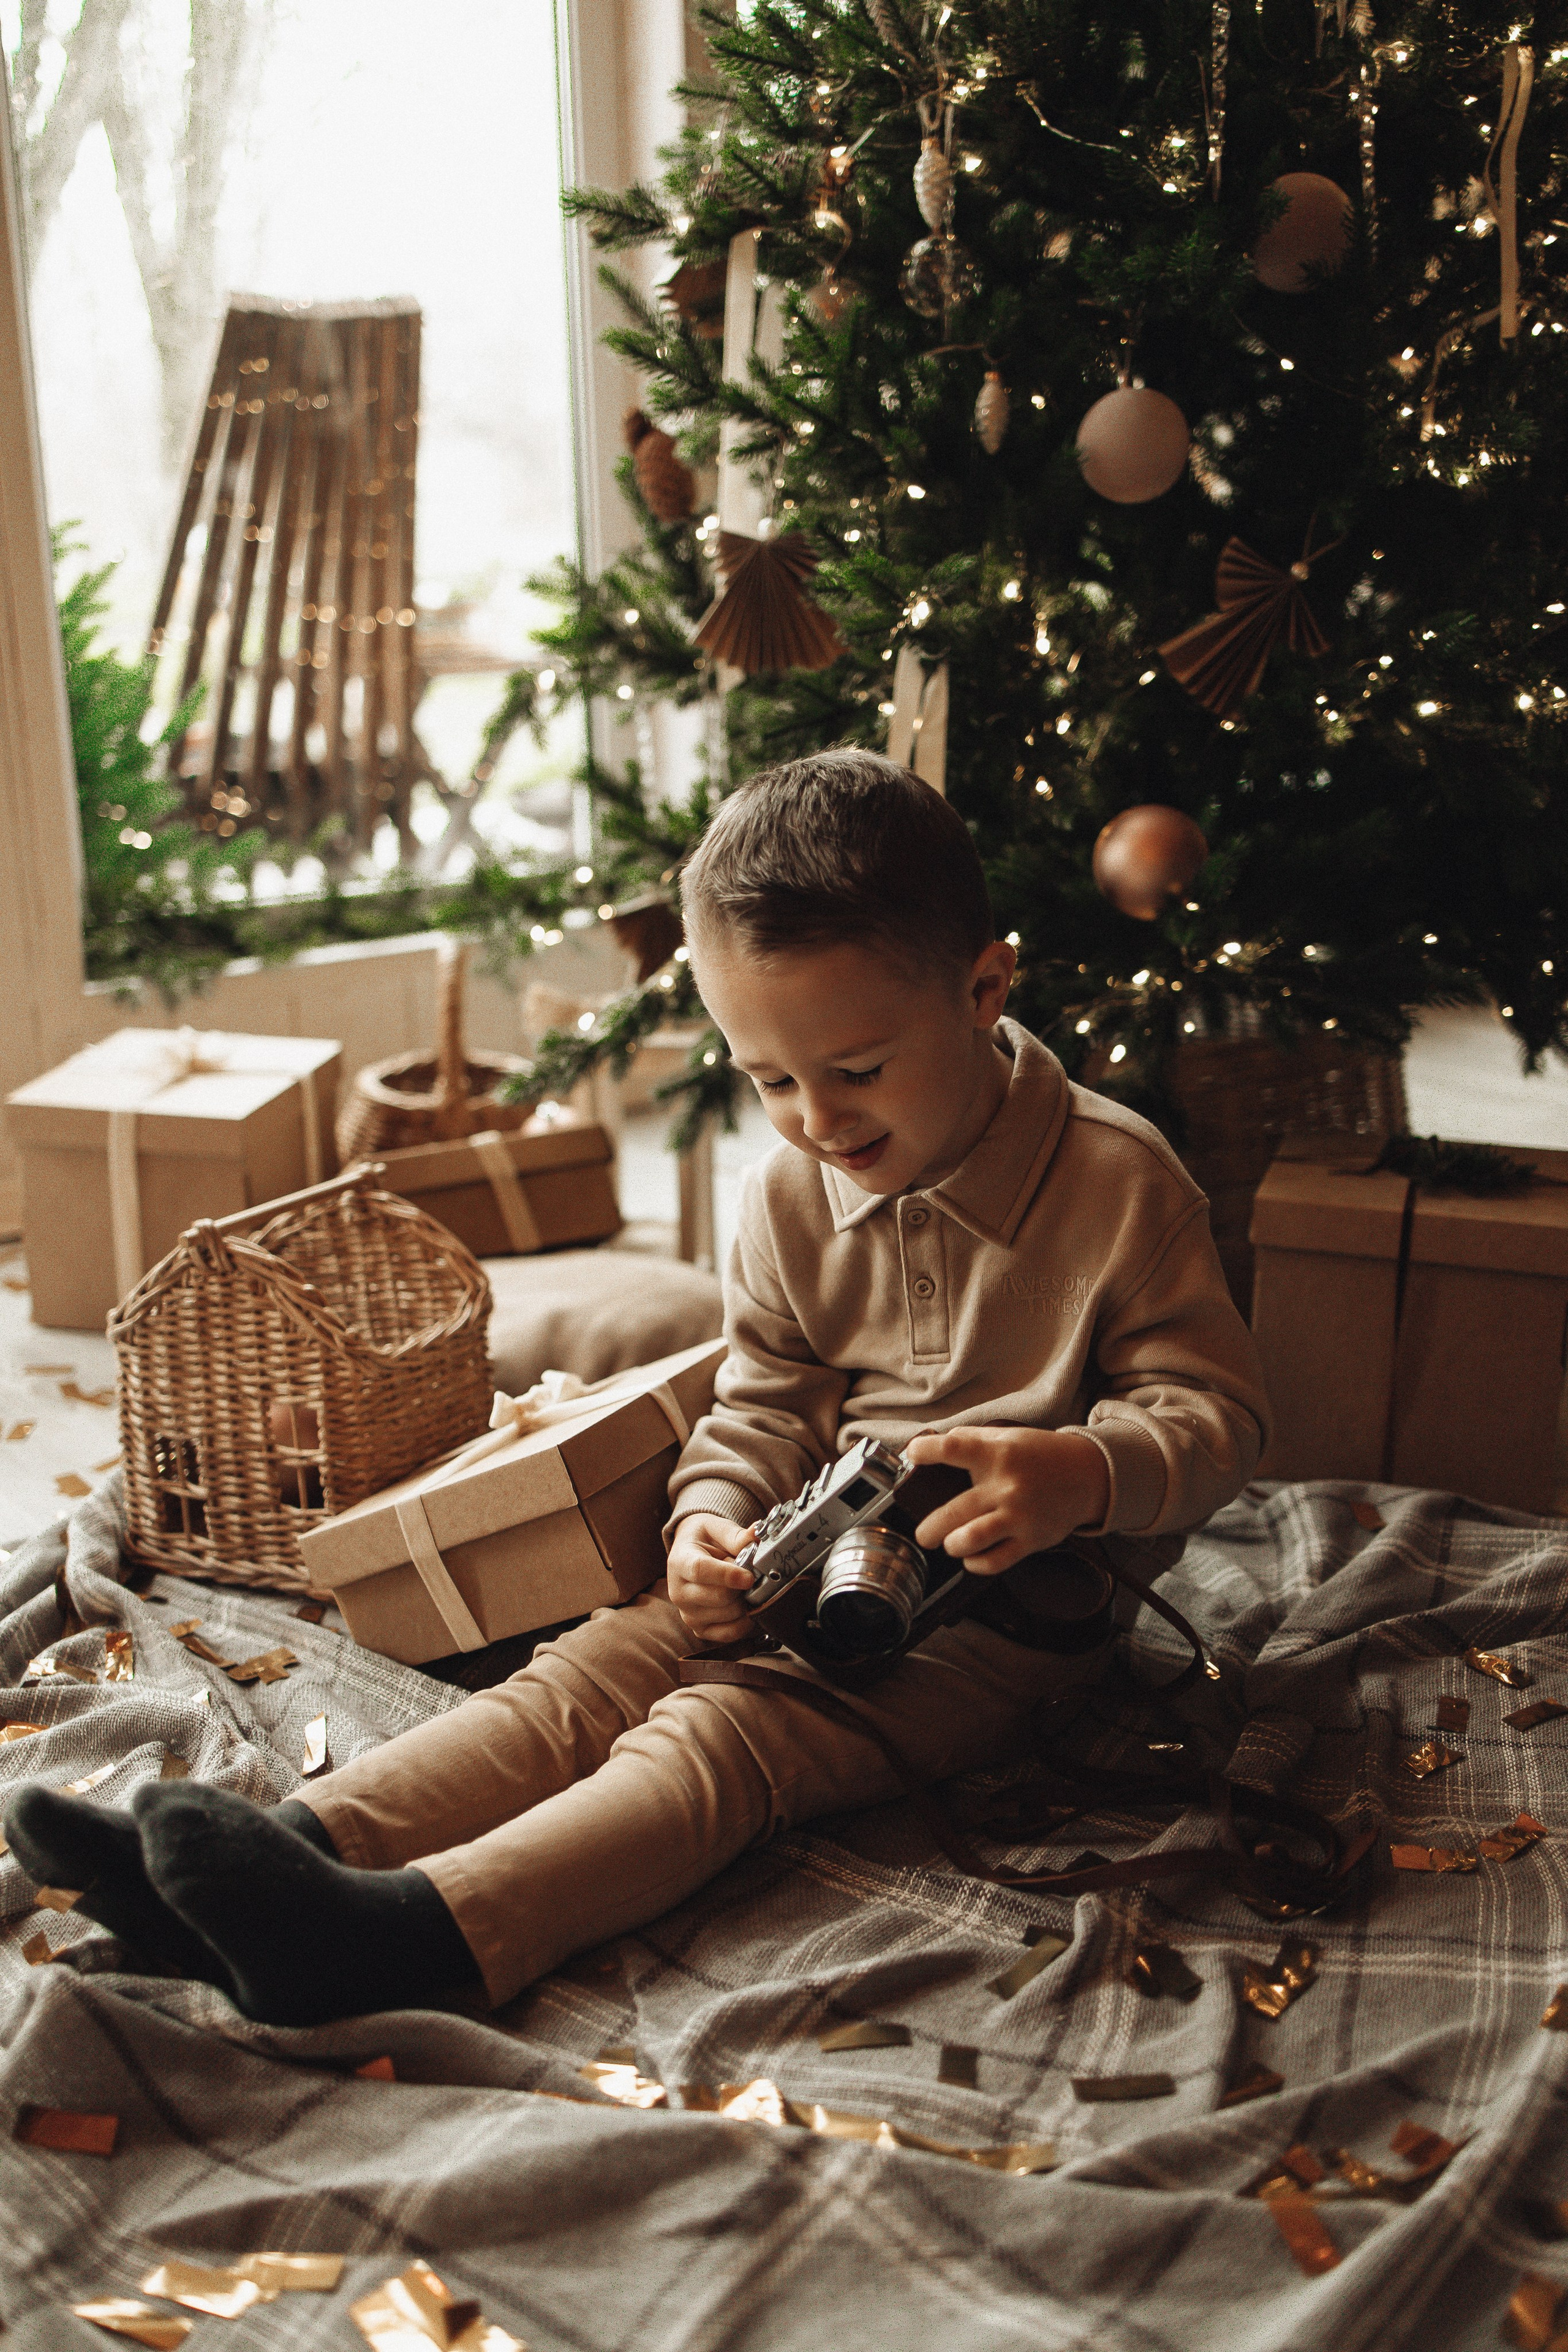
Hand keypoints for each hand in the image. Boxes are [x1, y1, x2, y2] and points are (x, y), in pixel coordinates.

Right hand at [667, 1513, 754, 1642]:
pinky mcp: (699, 1629)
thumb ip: (735, 1535)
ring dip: (745, 1601)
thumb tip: (756, 1534)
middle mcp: (679, 1592)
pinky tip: (746, 1606)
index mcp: (680, 1562)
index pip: (700, 1571)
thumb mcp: (715, 1528)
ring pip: (728, 1615)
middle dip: (743, 1587)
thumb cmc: (703, 1540)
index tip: (749, 1576)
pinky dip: (745, 1622)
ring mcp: (688, 1613)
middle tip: (750, 1574)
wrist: (689, 1553)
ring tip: (741, 1587)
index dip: (728, 1575)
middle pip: (719, 1596)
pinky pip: (729, 1634)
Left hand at [905, 1426, 1110, 1576]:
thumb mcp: (1006, 1435)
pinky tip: (973, 1556)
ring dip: (952, 1545)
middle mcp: (1006, 1485)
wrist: (1088, 1475)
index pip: (953, 1448)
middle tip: (924, 1533)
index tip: (911, 1455)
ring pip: (971, 1540)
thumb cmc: (1039, 1455)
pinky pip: (994, 1561)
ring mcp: (1018, 1515)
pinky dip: (976, 1563)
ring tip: (950, 1543)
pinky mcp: (1030, 1540)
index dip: (924, 1451)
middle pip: (954, 1511)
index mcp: (997, 1453)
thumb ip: (969, 1439)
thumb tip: (931, 1444)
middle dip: (929, 1528)